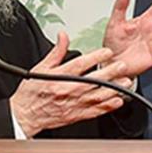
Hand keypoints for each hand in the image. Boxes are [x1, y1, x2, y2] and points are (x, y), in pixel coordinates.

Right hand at [9, 33, 131, 136]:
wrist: (25, 115)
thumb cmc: (32, 93)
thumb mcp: (40, 68)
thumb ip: (56, 52)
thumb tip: (63, 36)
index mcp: (60, 77)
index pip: (81, 64)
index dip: (95, 57)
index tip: (107, 52)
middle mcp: (69, 90)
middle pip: (93, 80)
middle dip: (110, 72)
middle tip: (122, 66)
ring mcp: (74, 104)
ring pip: (98, 96)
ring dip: (114, 89)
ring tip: (126, 83)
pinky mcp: (77, 115)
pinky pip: (95, 111)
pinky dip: (108, 107)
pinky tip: (118, 102)